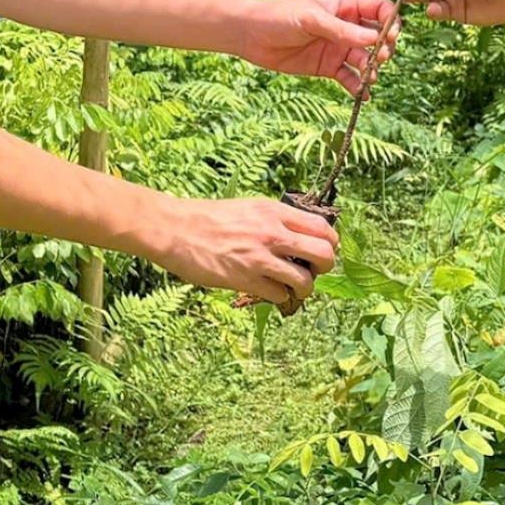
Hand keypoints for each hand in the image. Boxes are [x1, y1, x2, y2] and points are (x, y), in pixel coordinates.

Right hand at [149, 195, 339, 311]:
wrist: (175, 229)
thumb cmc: (209, 218)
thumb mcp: (249, 207)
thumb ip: (275, 219)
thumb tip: (300, 235)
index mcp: (274, 212)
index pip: (322, 227)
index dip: (329, 242)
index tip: (321, 250)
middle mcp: (272, 233)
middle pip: (324, 254)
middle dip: (325, 267)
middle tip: (313, 271)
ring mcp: (260, 258)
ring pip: (305, 281)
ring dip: (304, 288)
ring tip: (293, 287)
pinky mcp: (245, 280)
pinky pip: (279, 295)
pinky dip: (280, 297)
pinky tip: (270, 291)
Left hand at [237, 0, 396, 95]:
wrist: (251, 36)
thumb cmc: (279, 16)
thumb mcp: (311, 19)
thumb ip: (341, 30)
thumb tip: (373, 39)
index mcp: (346, 5)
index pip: (379, 10)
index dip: (390, 22)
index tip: (390, 36)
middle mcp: (346, 26)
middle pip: (378, 37)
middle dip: (383, 48)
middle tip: (378, 58)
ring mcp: (338, 48)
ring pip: (365, 60)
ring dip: (371, 69)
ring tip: (368, 78)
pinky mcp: (328, 67)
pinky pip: (349, 77)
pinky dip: (357, 86)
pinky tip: (362, 94)